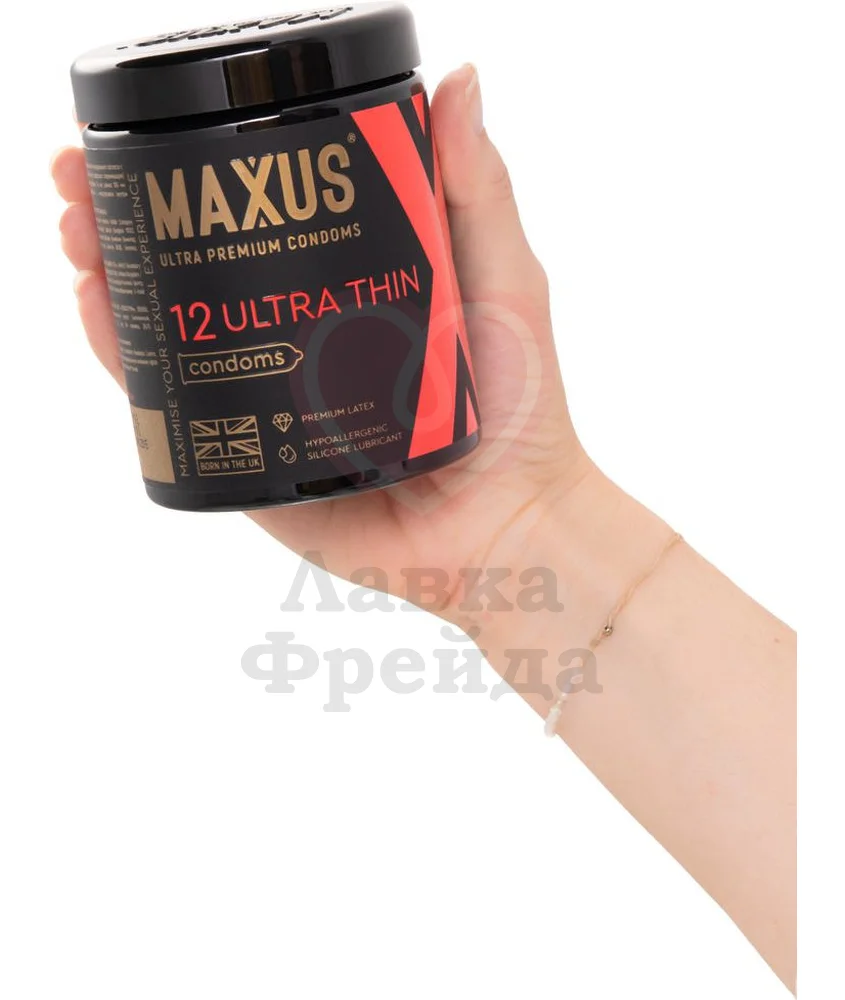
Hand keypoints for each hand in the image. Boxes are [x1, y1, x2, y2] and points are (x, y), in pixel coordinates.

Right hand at [53, 65, 590, 616]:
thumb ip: (479, 193)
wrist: (512, 524)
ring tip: (79, 235)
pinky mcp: (258, 465)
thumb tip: (460, 80)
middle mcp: (298, 339)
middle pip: (197, 269)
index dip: (197, 172)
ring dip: (111, 280)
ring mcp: (272, 402)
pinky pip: (184, 417)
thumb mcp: (506, 281)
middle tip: (81, 179)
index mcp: (346, 291)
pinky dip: (133, 369)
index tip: (150, 129)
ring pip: (174, 336)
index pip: (257, 221)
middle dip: (128, 219)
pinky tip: (103, 315)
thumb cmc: (523, 408)